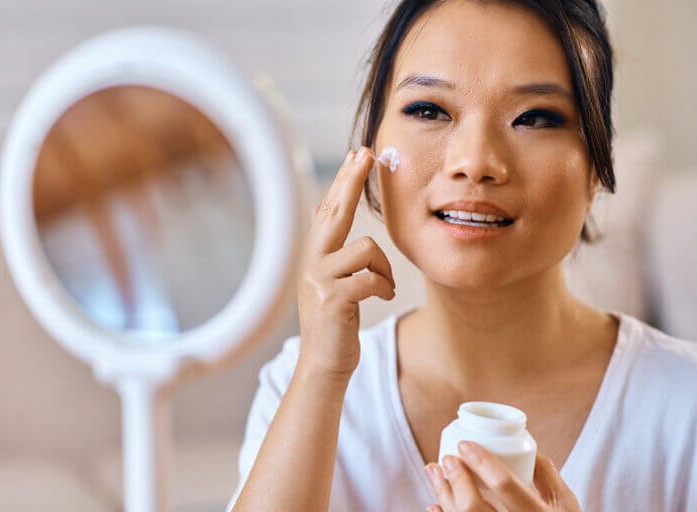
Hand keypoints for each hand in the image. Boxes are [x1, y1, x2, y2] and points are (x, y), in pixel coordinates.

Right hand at [296, 147, 395, 378]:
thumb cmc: (336, 324)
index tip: (356, 155)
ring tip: (384, 285)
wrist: (324, 364)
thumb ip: (339, 257)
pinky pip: (372, 278)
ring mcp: (319, 280)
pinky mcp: (333, 299)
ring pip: (366, 249)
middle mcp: (312, 263)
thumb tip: (345, 226)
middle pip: (335, 212)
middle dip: (352, 180)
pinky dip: (384, 286)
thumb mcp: (334, 284)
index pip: (328, 211)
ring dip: (384, 269)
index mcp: (315, 257)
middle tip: (367, 153)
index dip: (342, 181)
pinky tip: (384, 296)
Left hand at [423, 442, 581, 510]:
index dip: (482, 462)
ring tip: (434, 471)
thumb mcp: (565, 503)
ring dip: (442, 493)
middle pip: (474, 507)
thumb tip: (523, 446)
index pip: (506, 486)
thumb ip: (547, 474)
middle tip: (447, 458)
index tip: (465, 445)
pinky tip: (435, 505)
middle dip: (456, 479)